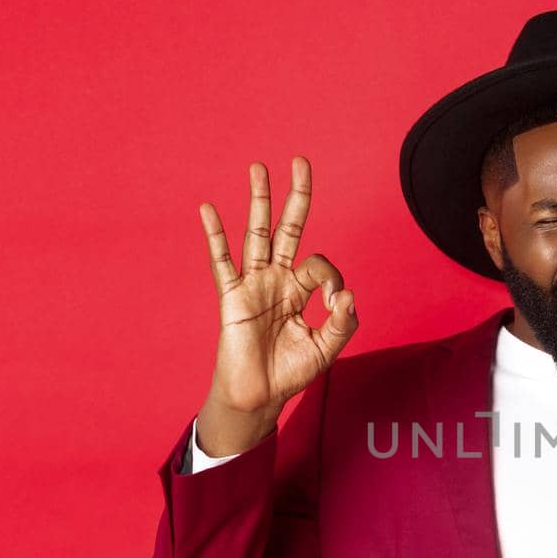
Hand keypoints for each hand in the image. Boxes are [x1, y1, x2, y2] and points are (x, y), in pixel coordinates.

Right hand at [194, 157, 357, 454]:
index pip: (320, 264)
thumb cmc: (290, 373)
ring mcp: (253, 285)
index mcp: (300, 289)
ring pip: (257, 234)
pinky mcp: (232, 298)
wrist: (258, 397)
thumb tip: (348, 294)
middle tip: (300, 161)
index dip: (332, 278)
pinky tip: (208, 209)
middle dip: (295, 196)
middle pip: (288, 228)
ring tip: (258, 167)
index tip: (336, 302)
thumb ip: (342, 323)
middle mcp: (277, 279)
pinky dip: (215, 236)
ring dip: (258, 201)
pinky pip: (222, 262)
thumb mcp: (326, 349)